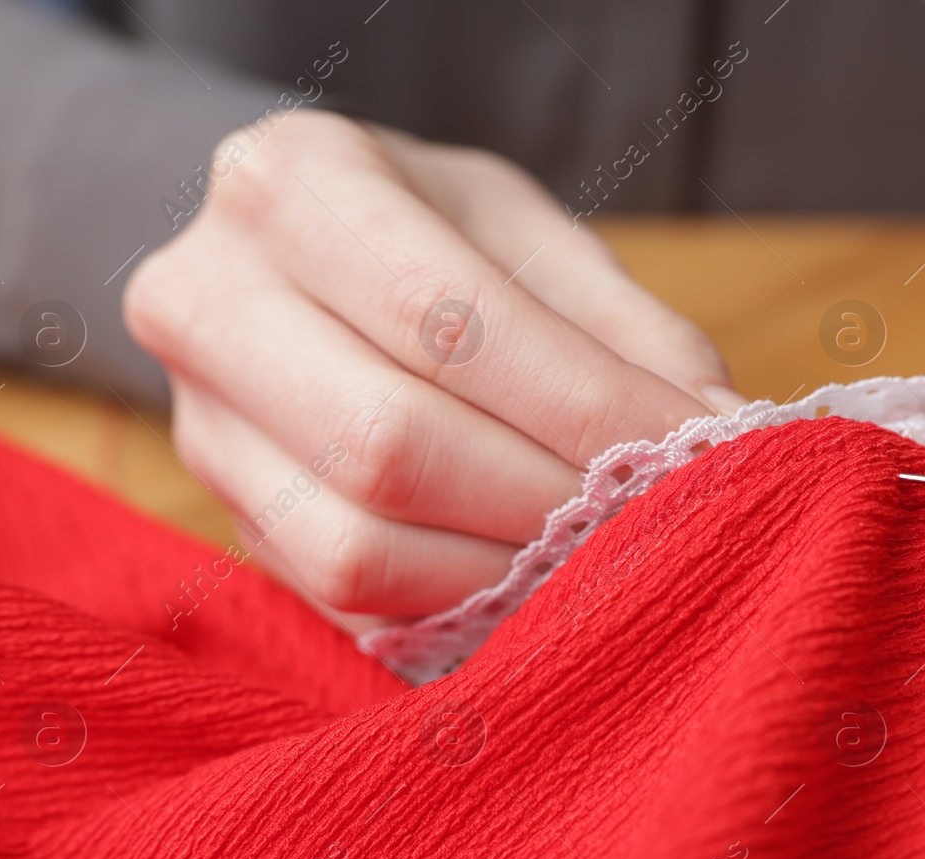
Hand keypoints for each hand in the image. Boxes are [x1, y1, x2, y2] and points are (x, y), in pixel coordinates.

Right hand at [125, 111, 740, 623]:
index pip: (446, 320)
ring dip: (509, 572)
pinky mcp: (227, 519)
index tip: (695, 448)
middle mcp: (206, 300)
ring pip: (356, 547)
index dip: (585, 406)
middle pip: (389, 445)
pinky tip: (535, 582)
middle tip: (654, 516)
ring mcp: (199, 425)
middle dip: (550, 499)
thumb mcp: (532, 239)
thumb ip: (625, 335)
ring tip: (604, 553)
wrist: (298, 268)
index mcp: (291, 186)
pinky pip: (346, 601)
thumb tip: (725, 439)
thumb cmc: (437, 237)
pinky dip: (462, 605)